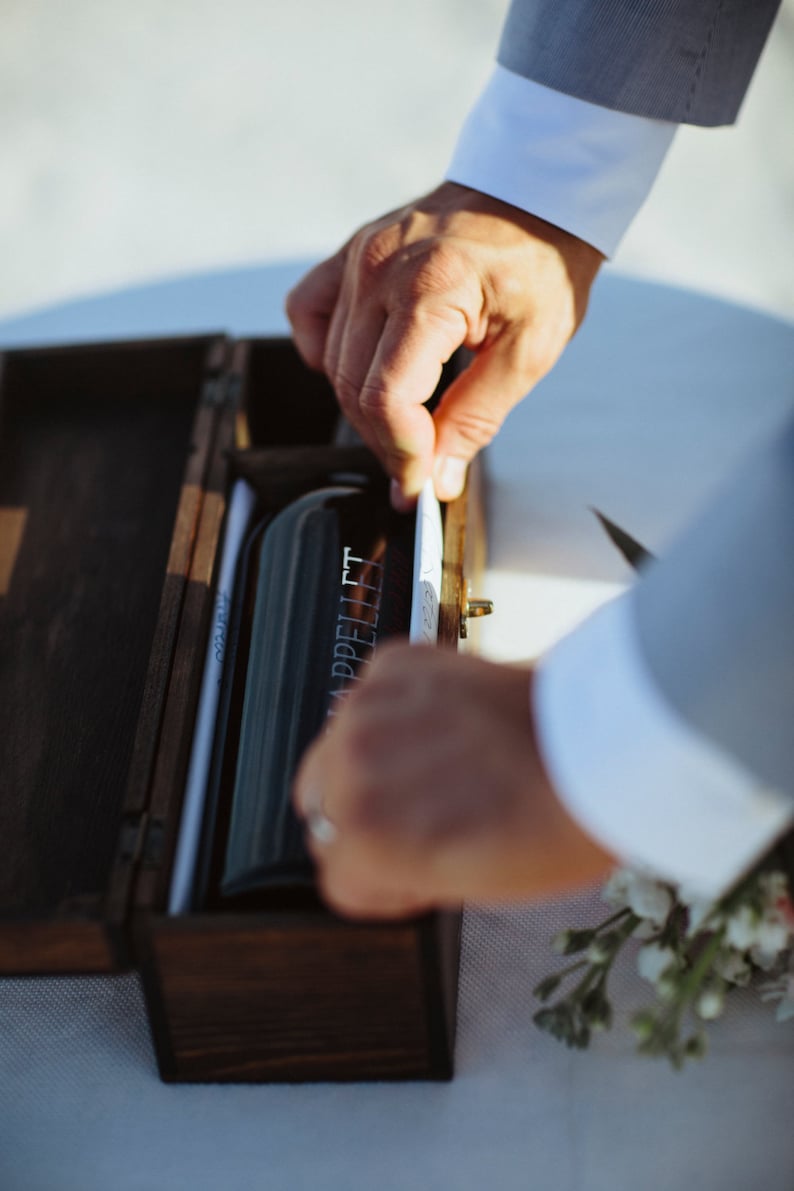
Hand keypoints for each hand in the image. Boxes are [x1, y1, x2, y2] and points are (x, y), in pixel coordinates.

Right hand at [286, 182, 602, 507]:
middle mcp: (382, 268)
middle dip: (386, 442)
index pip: (386, 397)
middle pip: (354, 388)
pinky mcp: (352, 254)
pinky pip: (308, 312)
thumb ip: (477, 419)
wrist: (536, 196)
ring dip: (365, 409)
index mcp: (432, 288)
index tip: (420, 483)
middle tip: (421, 467)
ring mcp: (360, 257)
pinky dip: (323, 353)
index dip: (401, 452)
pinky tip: (361, 370)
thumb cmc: (542, 263)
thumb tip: (437, 478)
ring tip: (409, 425)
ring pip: (333, 364)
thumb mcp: (530, 351)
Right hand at [292, 644, 612, 918]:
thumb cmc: (550, 826)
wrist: (601, 746)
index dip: (386, 882)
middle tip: (428, 820)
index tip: (417, 873)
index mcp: (362, 837)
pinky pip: (371, 698)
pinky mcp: (395, 662)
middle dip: (366, 819)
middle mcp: (350, 765)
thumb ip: (398, 869)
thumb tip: (378, 853)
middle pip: (322, 810)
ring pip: (338, 749)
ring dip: (375, 761)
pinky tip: (447, 725)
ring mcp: (369, 705)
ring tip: (442, 768)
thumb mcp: (466, 888)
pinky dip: (399, 710)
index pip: (338, 875)